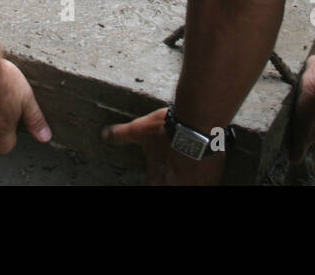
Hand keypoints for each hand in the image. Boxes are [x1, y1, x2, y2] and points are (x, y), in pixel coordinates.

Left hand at [102, 108, 223, 184]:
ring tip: (186, 174)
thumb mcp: (140, 129)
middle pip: (168, 189)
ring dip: (185, 182)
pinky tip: (203, 175)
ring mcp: (193, 185)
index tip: (153, 179)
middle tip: (172, 174)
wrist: (196, 124)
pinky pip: (207, 186)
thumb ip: (121, 135)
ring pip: (188, 188)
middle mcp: (173, 184)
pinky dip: (204, 181)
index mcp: (156, 177)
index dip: (151, 182)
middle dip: (169, 182)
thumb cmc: (167, 128)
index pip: (150, 186)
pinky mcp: (210, 181)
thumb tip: (103, 135)